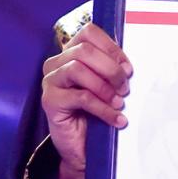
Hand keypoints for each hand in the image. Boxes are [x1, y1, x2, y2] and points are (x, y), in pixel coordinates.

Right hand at [40, 21, 131, 178]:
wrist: (82, 145)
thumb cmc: (95, 111)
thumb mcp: (106, 85)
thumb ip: (111, 70)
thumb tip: (126, 67)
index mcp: (70, 54)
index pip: (88, 33)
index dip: (111, 48)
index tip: (127, 68)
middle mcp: (56, 63)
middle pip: (84, 51)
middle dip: (111, 69)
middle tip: (125, 88)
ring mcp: (50, 81)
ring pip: (78, 69)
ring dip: (105, 87)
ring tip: (119, 102)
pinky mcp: (50, 101)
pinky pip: (81, 97)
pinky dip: (103, 108)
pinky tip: (116, 118)